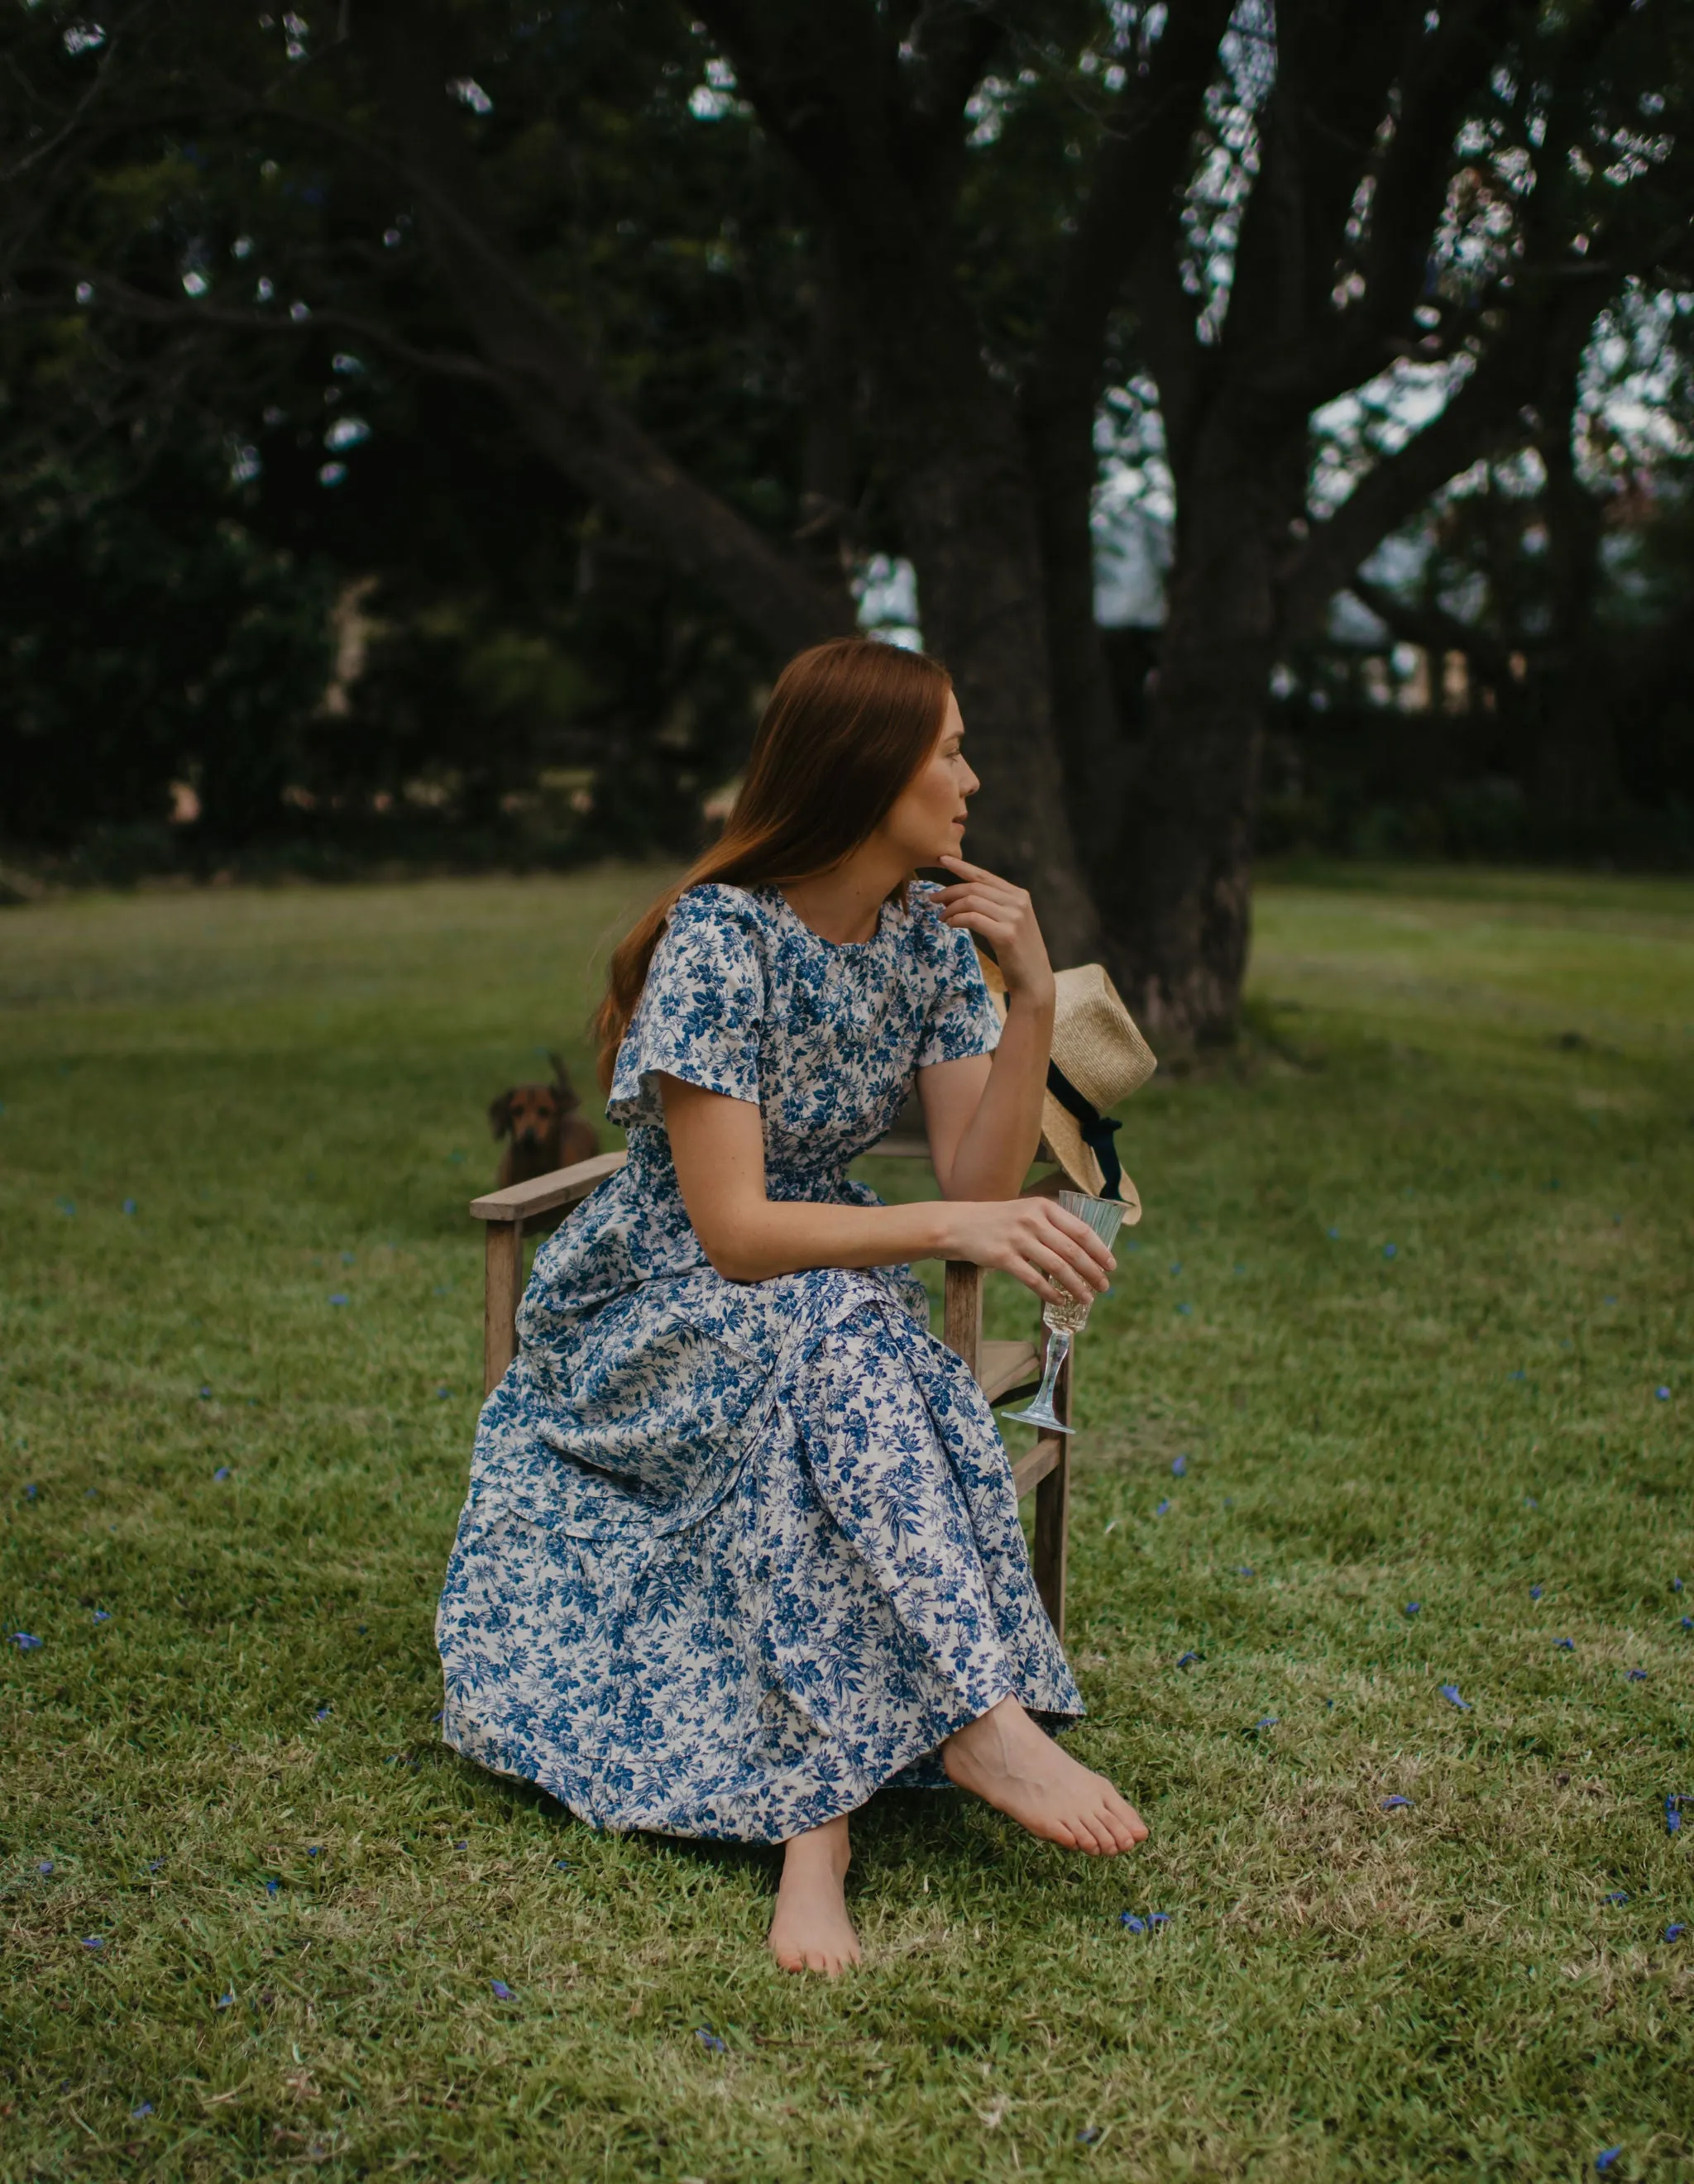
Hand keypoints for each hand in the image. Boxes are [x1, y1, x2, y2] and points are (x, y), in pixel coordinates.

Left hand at [933, 857, 1053, 1010]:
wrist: (1034, 980)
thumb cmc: (1018, 952)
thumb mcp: (1011, 922)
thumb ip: (996, 906)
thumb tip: (964, 895)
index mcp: (1019, 895)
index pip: (985, 876)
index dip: (962, 866)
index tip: (942, 859)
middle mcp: (1018, 902)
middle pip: (974, 888)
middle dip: (949, 891)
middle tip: (933, 899)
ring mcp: (1013, 918)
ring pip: (971, 902)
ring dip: (951, 908)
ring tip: (942, 917)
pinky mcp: (1006, 934)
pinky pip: (972, 919)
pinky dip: (956, 919)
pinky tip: (950, 924)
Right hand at [941, 1197, 1113, 1310]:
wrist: (958, 1224)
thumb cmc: (997, 1221)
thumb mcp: (1026, 1212)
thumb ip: (1051, 1225)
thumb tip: (1083, 1251)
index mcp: (1043, 1206)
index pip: (1081, 1230)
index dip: (1099, 1250)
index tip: (1111, 1266)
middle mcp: (1032, 1220)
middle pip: (1072, 1250)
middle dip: (1092, 1271)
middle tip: (1103, 1287)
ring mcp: (1017, 1238)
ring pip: (1056, 1266)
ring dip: (1076, 1285)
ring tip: (1086, 1299)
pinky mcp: (1002, 1256)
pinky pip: (1033, 1279)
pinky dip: (1049, 1292)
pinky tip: (1059, 1300)